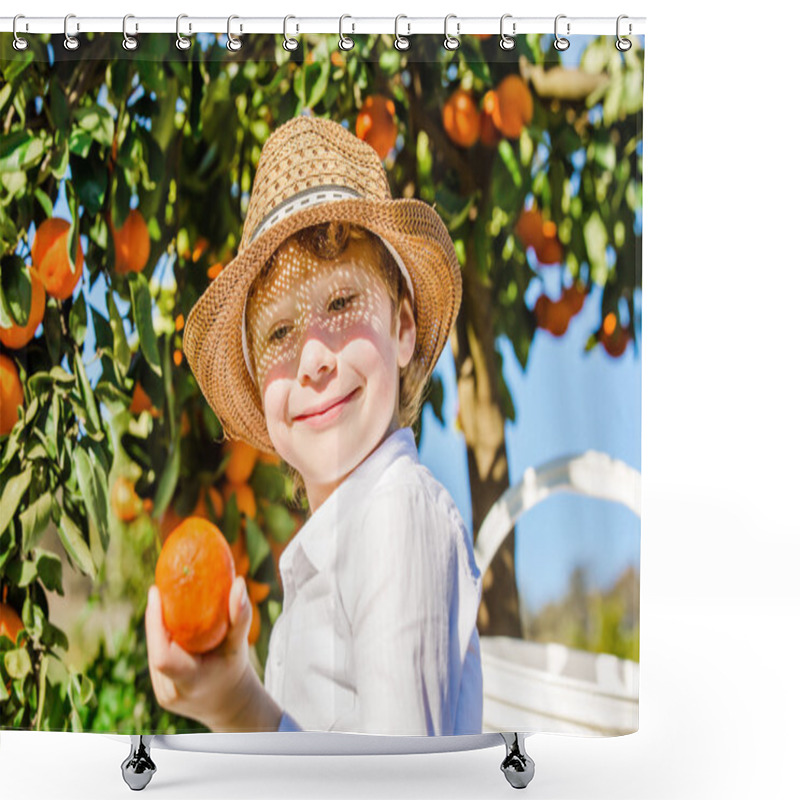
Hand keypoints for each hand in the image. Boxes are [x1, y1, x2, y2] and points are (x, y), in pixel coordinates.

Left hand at [145, 575, 253, 729]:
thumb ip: (239, 617)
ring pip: (153, 649)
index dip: (154, 622)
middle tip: (164, 588)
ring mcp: (161, 692)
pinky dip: (161, 635)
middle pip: (156, 646)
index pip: (162, 656)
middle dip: (157, 616)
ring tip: (165, 598)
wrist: (228, 703)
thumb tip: (239, 583)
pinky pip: (155, 654)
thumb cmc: (234, 670)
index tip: (156, 592)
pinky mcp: (158, 687)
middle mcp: (170, 690)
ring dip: (158, 624)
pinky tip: (168, 618)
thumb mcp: (239, 646)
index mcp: (190, 682)